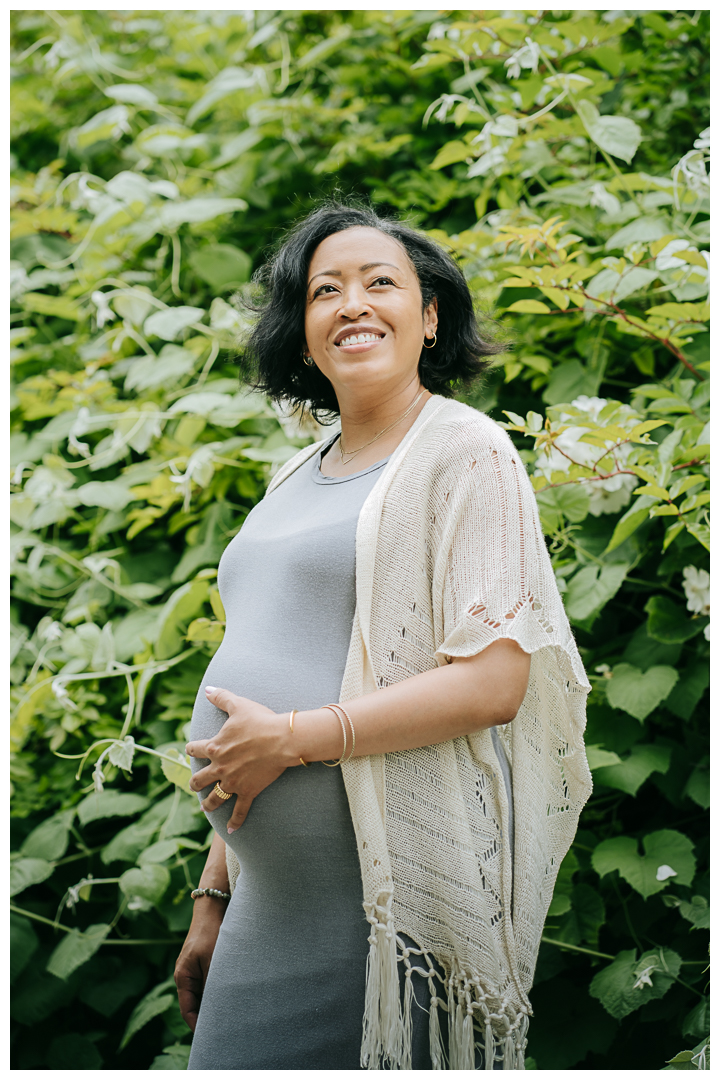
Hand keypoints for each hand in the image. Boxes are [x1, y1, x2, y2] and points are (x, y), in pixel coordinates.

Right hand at [174, 902, 224, 1032]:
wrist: (213, 906)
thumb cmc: (211, 932)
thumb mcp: (213, 959)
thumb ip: (214, 982)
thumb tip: (221, 1004)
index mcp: (183, 977)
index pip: (188, 1010)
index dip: (198, 1025)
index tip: (211, 1035)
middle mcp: (187, 975)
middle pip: (196, 1003)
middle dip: (209, 1015)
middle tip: (225, 1027)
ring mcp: (196, 968)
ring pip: (205, 993)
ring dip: (216, 1000)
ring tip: (231, 1012)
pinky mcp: (206, 962)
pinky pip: (211, 982)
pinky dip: (219, 989)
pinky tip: (233, 993)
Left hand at [186, 686, 296, 832]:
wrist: (281, 739)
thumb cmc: (260, 720)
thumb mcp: (238, 705)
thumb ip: (221, 697)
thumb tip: (207, 689)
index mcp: (215, 747)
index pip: (194, 750)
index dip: (192, 750)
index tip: (191, 751)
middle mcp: (219, 767)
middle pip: (199, 779)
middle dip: (195, 782)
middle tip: (195, 784)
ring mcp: (233, 782)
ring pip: (214, 798)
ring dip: (208, 803)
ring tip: (205, 806)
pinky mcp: (248, 792)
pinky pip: (239, 811)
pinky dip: (235, 822)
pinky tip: (231, 829)